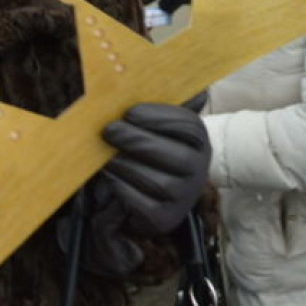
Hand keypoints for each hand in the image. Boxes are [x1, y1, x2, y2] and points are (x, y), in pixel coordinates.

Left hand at [101, 103, 209, 237]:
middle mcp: (199, 171)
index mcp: (200, 143)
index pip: (189, 127)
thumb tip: (194, 88)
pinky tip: (110, 177)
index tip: (130, 112)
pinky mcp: (165, 218)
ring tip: (105, 155)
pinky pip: (143, 203)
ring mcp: (184, 197)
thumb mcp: (160, 128)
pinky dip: (122, 188)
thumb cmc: (152, 151)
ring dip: (127, 165)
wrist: (153, 195)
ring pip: (158, 181)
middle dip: (139, 141)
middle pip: (176, 156)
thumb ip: (166, 105)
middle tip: (110, 131)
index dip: (160, 118)